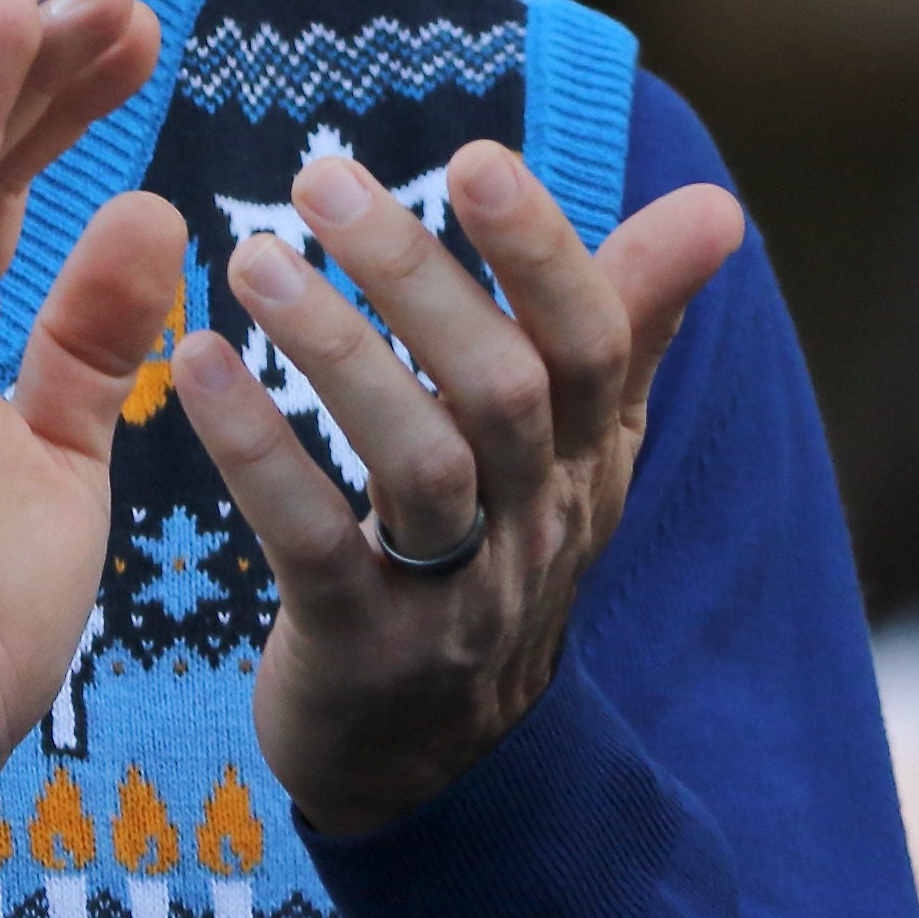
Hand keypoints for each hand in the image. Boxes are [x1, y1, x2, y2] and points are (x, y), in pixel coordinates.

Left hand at [166, 140, 744, 834]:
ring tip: (254, 260)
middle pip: (503, 390)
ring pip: (419, 463)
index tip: (476, 157)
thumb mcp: (581, 445)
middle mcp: (536, 521)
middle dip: (418, 278)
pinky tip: (198, 371)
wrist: (436, 760)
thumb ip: (629, 318)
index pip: (594, 343)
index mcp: (587, 456)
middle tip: (323, 178)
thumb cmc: (499, 552)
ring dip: (335, 351)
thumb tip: (721, 206)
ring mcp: (454, 593)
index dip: (543, 253)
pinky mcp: (362, 647)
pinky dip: (257, 454)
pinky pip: (315, 542)